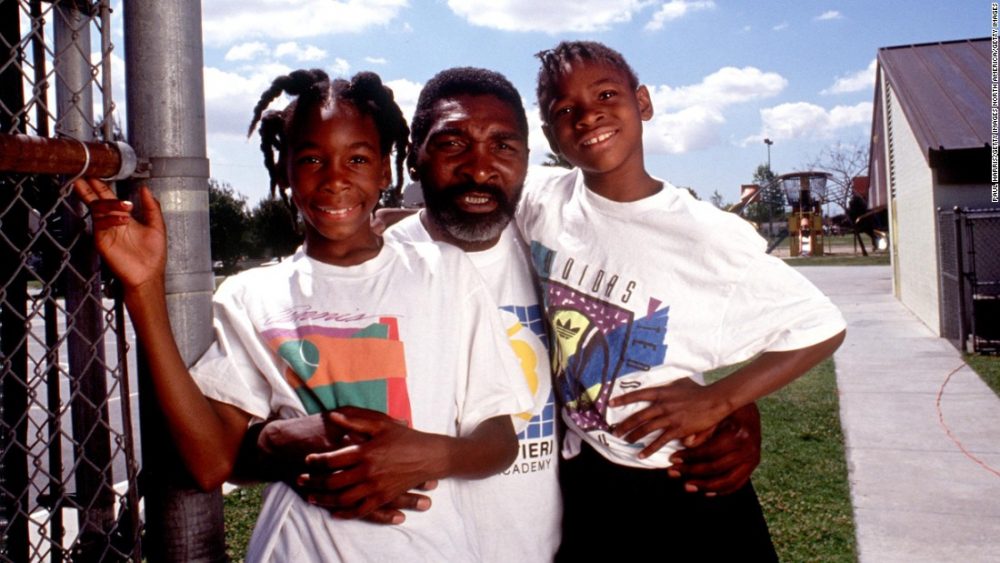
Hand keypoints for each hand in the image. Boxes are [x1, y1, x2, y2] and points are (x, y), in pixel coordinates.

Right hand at [72, 178, 165, 289]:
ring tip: (124, 207)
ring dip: (109, 204)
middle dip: (90, 189)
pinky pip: (100, 224)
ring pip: (98, 209)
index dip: (101, 186)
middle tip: (85, 177)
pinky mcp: (102, 240)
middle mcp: (112, 222)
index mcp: (124, 217)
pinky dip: (110, 218)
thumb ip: (152, 207)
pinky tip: (123, 220)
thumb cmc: (153, 254)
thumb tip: (145, 188)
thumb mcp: (157, 226)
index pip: (109, 198)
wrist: (148, 274)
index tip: (95, 174)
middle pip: (96, 201)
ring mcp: (105, 230)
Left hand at [296, 407, 447, 519]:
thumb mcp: (381, 425)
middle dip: (314, 482)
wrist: (430, 456)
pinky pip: (360, 510)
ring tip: (311, 497)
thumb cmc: (405, 437)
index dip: (317, 461)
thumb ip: (355, 421)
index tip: (307, 460)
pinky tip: (335, 512)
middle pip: (333, 482)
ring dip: (324, 499)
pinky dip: (345, 513)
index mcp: (366, 452)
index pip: (333, 459)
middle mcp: (369, 472)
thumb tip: (332, 416)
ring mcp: (376, 488)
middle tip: (301, 480)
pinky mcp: (383, 498)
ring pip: (343, 499)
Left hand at [609, 377, 729, 458]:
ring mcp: (669, 418)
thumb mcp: (681, 383)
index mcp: (662, 393)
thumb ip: (670, 388)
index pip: (638, 394)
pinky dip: (649, 448)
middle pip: (639, 416)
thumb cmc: (698, 391)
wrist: (714, 400)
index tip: (611, 403)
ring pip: (646, 428)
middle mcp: (662, 405)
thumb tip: (663, 395)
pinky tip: (641, 455)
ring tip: (624, 441)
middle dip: (625, 424)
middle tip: (614, 431)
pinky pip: (660, 441)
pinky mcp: (677, 429)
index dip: (624, 399)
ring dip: (633, 435)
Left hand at [668, 403, 760, 495]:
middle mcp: (748, 449)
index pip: (710, 452)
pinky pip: (738, 483)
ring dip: (705, 486)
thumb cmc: (727, 408)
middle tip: (674, 473)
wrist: (748, 407)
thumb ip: (702, 429)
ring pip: (728, 481)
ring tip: (687, 486)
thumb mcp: (715, 413)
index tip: (673, 459)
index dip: (689, 457)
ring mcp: (753, 459)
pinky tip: (706, 491)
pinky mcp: (753, 465)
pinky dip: (722, 490)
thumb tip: (686, 443)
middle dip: (692, 472)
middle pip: (717, 468)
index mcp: (738, 434)